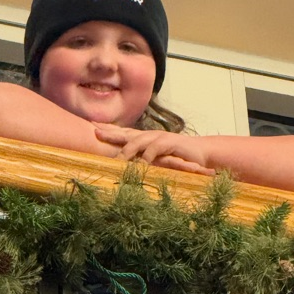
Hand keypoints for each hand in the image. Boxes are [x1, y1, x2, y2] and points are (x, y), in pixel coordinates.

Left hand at [93, 124, 216, 175]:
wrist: (201, 155)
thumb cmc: (176, 158)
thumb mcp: (155, 160)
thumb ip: (140, 161)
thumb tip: (121, 167)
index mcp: (144, 139)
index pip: (123, 132)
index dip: (109, 129)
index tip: (92, 127)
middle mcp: (150, 136)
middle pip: (127, 133)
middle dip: (111, 133)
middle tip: (96, 133)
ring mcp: (160, 138)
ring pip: (140, 141)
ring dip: (128, 149)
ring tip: (117, 158)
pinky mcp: (171, 144)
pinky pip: (156, 149)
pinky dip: (148, 156)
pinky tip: (141, 163)